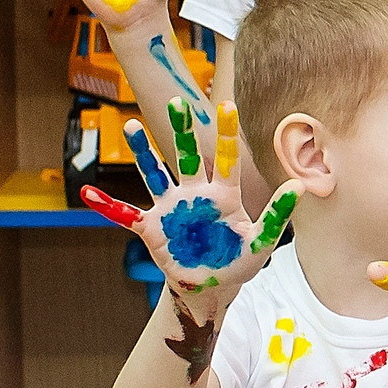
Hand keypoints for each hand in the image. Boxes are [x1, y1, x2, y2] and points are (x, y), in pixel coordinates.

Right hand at [83, 97, 295, 316]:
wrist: (212, 285)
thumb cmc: (239, 261)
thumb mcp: (262, 241)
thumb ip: (279, 214)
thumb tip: (300, 186)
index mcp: (222, 195)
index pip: (225, 158)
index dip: (225, 133)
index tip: (227, 104)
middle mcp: (194, 194)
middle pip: (186, 157)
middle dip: (181, 131)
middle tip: (176, 102)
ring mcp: (171, 208)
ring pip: (154, 173)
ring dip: (142, 153)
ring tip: (130, 127)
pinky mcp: (151, 227)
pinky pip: (125, 214)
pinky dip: (107, 205)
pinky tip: (87, 192)